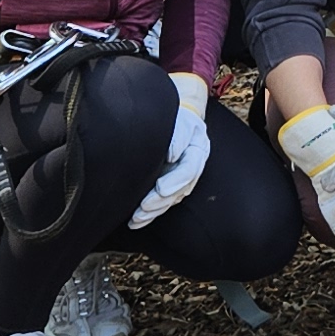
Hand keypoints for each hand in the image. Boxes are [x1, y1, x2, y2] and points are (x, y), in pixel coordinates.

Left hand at [125, 73, 214, 226]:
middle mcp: (193, 165)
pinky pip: (164, 201)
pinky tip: (137, 220)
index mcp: (198, 149)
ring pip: (171, 199)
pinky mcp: (172, 183)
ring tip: (136, 220)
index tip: (160, 189)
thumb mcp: (179, 119)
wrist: (176, 115)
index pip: (189, 169)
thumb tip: (171, 153)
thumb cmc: (175, 117)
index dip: (175, 181)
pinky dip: (152, 212)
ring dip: (154, 212)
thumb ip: (177, 135)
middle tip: (142, 209)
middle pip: (180, 189)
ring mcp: (183, 176)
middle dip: (161, 202)